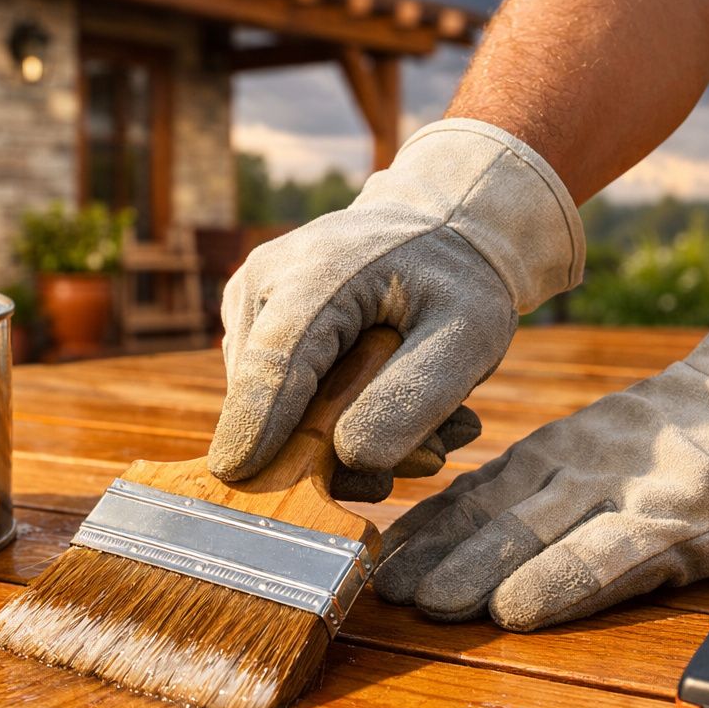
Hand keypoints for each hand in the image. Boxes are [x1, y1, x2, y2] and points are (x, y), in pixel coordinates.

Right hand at [210, 120, 584, 500]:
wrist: (441, 231)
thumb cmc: (459, 281)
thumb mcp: (470, 334)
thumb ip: (415, 396)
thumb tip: (351, 459)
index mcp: (317, 272)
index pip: (275, 361)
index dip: (257, 423)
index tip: (238, 476)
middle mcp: (265, 283)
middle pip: (268, 395)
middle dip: (337, 449)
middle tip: (432, 456)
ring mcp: (251, 305)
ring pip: (272, 404)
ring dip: (343, 437)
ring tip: (433, 423)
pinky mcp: (255, 329)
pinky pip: (279, 397)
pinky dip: (334, 419)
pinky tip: (395, 407)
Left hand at [374, 273, 708, 628]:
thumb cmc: (686, 435)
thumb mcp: (599, 445)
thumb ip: (539, 482)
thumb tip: (456, 526)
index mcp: (563, 451)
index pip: (479, 492)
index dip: (427, 530)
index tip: (378, 558)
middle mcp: (586, 467)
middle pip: (495, 514)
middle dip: (435, 554)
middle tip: (378, 587)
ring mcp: (632, 491)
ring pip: (541, 532)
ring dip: (477, 569)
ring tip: (426, 602)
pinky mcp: (682, 518)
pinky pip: (614, 555)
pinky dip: (563, 582)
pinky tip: (519, 608)